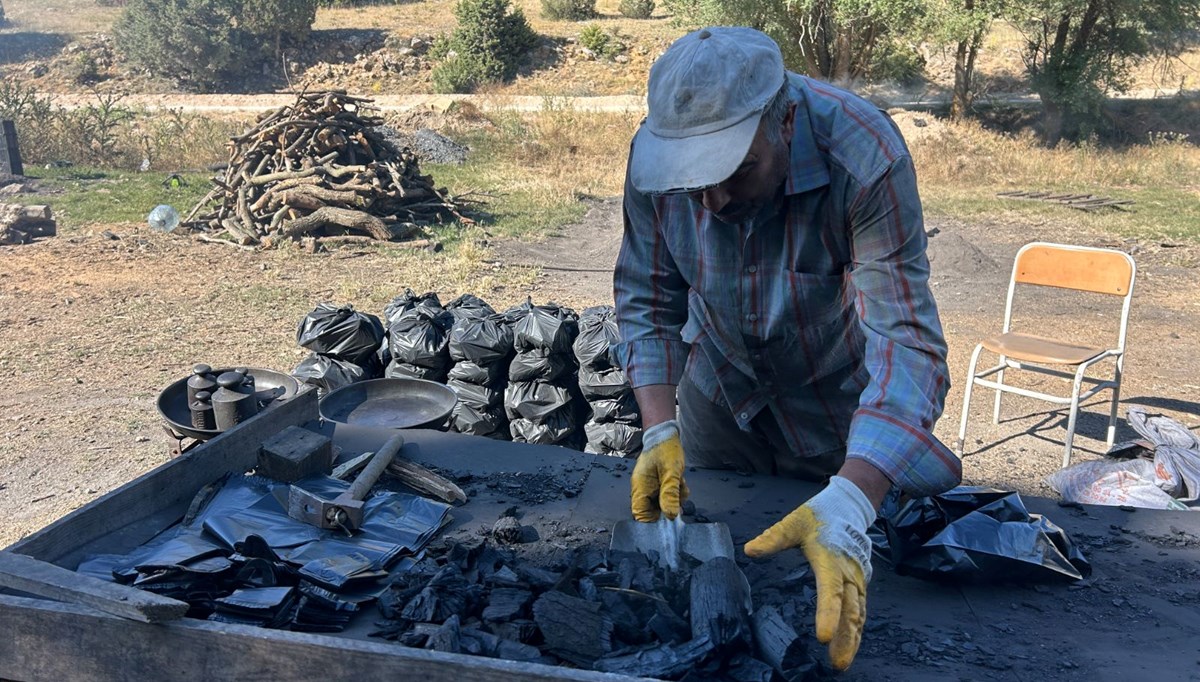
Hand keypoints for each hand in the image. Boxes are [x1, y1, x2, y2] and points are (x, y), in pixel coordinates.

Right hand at [630, 420, 688, 521]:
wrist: (665, 433)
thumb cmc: (665, 450)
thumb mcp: (671, 472)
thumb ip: (670, 494)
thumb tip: (671, 516)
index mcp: (640, 488)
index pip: (640, 515)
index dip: (652, 522)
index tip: (668, 520)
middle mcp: (643, 490)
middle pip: (653, 511)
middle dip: (669, 507)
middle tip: (679, 497)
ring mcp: (651, 487)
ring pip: (663, 504)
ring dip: (675, 498)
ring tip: (680, 484)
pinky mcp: (658, 484)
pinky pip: (667, 496)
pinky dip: (676, 492)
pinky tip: (680, 482)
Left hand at [743, 476, 876, 670]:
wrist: (847, 507)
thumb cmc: (818, 516)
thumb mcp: (793, 522)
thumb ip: (773, 538)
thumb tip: (750, 550)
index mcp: (831, 559)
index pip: (830, 591)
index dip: (828, 614)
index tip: (823, 637)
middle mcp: (848, 573)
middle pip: (850, 610)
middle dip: (845, 638)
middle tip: (836, 663)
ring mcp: (857, 580)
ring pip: (859, 614)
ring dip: (853, 639)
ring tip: (841, 662)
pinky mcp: (859, 584)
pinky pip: (860, 610)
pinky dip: (857, 630)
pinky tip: (850, 646)